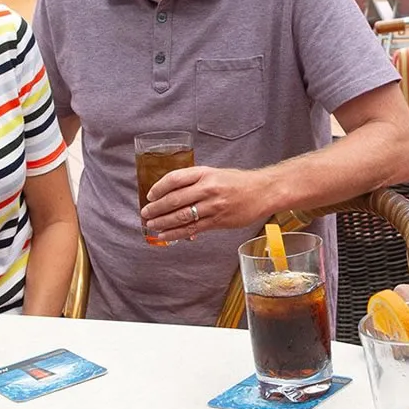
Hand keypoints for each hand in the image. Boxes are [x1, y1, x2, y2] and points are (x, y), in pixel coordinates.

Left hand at [141, 166, 275, 241]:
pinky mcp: (218, 221)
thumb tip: (173, 194)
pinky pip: (193, 229)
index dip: (159, 188)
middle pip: (175, 200)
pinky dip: (176, 233)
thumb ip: (196, 181)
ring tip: (151, 225)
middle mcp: (207, 189)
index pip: (175, 179)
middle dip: (156, 209)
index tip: (150, 195)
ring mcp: (213, 206)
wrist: (263, 192)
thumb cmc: (239, 182)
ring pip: (181, 216)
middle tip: (145, 213)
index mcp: (205, 173)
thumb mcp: (216, 173)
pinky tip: (165, 235)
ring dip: (163, 222)